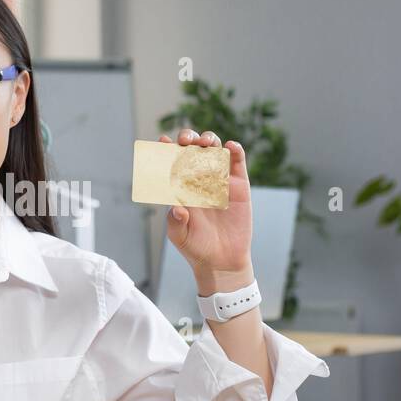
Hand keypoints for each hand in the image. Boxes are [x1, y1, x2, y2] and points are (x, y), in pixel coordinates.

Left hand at [160, 129, 255, 292]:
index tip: (161, 140)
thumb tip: (177, 208)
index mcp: (181, 187)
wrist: (222, 261)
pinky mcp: (239, 185)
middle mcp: (199, 180)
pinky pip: (237, 163)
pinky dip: (235, 150)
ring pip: (214, 150)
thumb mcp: (179, 236)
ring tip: (205, 141)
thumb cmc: (196, 247)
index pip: (172, 163)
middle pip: (193, 150)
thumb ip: (175, 222)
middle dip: (188, 139)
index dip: (166, 149)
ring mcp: (220, 180)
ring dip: (209, 140)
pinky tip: (230, 146)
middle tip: (185, 140)